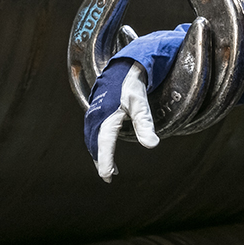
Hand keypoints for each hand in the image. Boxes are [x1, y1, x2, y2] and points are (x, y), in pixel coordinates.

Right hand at [84, 59, 158, 181]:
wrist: (120, 67)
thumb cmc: (131, 85)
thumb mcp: (141, 104)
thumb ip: (145, 124)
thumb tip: (152, 145)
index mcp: (106, 117)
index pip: (104, 145)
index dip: (105, 162)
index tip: (107, 177)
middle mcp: (95, 117)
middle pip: (94, 146)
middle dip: (101, 161)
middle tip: (109, 176)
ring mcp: (92, 115)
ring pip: (91, 140)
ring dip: (98, 154)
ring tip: (110, 168)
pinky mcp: (93, 114)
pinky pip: (91, 134)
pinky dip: (96, 145)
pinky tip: (105, 149)